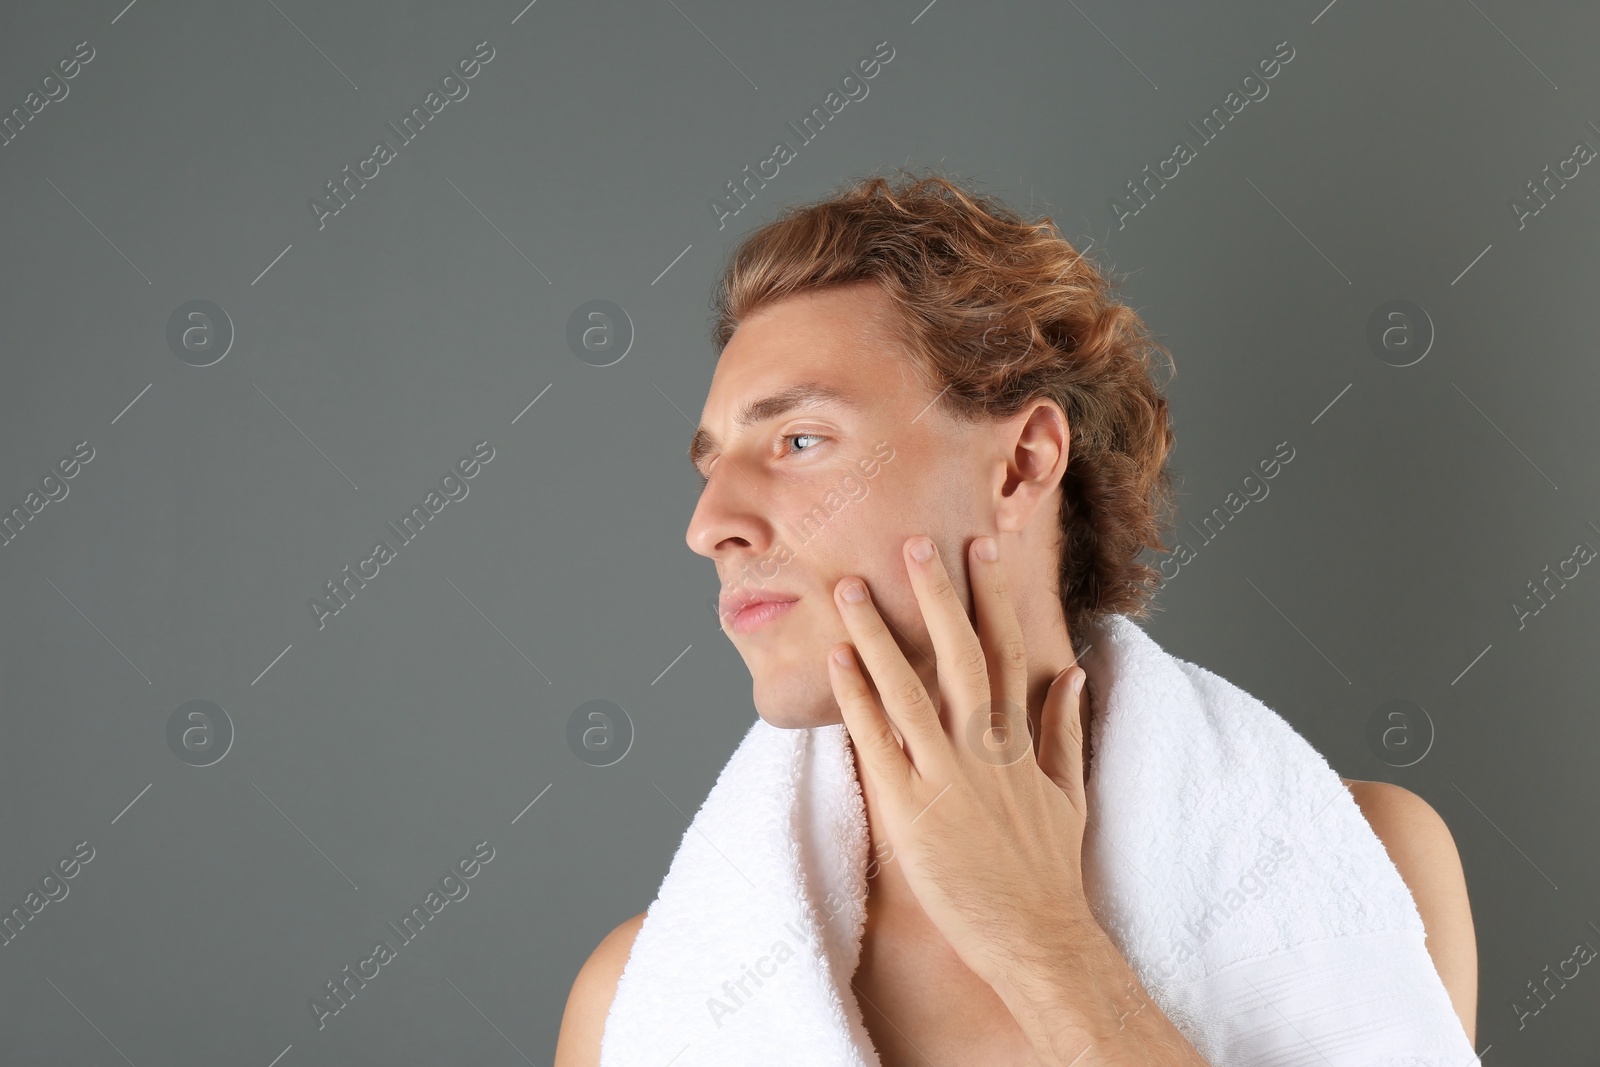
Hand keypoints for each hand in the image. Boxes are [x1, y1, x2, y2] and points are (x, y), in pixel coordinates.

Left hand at [826, 533, 1093, 992]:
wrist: (1037, 937)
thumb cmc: (1049, 870)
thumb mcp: (1068, 793)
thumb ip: (1063, 728)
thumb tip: (1075, 672)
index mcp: (1020, 739)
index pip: (1008, 649)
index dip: (993, 596)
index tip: (981, 547)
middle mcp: (985, 748)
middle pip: (961, 654)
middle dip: (937, 594)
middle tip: (913, 540)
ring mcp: (947, 777)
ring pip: (909, 689)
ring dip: (877, 634)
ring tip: (850, 588)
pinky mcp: (912, 810)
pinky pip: (879, 742)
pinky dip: (858, 699)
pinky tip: (838, 662)